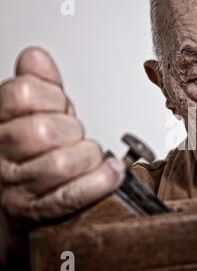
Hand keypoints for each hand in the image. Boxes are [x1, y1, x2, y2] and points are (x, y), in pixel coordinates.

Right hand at [0, 47, 124, 223]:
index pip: (23, 94)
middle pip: (44, 130)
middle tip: (75, 137)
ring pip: (62, 164)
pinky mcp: (37, 213)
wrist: (25, 201)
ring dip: (88, 157)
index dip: (54, 98)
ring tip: (89, 157)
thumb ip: (39, 85)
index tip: (59, 107)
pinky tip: (111, 172)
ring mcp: (17, 187)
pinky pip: (73, 195)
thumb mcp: (37, 112)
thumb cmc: (35, 154)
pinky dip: (101, 180)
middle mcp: (1, 154)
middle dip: (73, 130)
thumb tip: (37, 57)